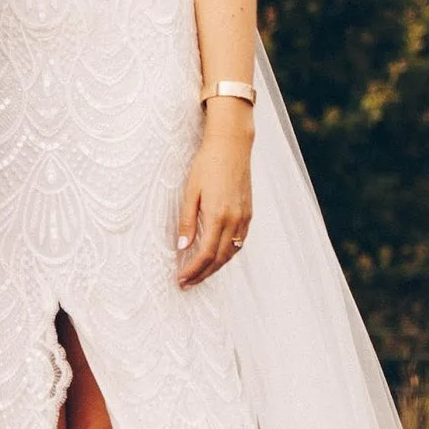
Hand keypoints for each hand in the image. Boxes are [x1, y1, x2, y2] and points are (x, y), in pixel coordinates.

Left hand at [174, 114, 252, 285]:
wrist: (232, 145)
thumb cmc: (207, 165)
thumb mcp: (191, 192)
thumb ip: (187, 221)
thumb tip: (182, 247)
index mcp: (218, 216)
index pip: (205, 254)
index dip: (193, 270)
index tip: (180, 279)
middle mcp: (234, 220)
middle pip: (219, 259)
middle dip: (203, 274)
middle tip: (187, 283)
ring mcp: (244, 218)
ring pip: (231, 253)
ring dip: (215, 267)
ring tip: (200, 274)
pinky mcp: (248, 213)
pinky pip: (239, 242)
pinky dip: (227, 254)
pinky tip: (217, 256)